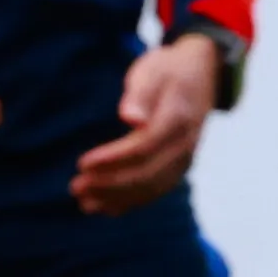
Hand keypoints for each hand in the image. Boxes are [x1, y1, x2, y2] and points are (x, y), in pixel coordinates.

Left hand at [72, 33, 218, 214]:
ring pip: (152, 187)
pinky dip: (133, 201)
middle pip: (147, 174)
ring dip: (118, 198)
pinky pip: (158, 188)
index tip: (82, 163)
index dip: (112, 160)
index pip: (144, 148)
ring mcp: (186, 156)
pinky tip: (109, 208)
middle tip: (75, 187)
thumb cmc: (169, 68)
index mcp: (178, 119)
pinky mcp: (180, 163)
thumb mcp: (153, 70)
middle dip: (110, 184)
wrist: (202, 70)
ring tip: (85, 203)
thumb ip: (141, 94)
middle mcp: (186, 143)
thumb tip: (130, 118)